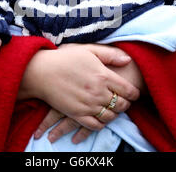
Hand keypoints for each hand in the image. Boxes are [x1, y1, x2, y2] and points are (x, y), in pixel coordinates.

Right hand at [20, 43, 139, 132]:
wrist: (41, 71)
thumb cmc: (64, 58)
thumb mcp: (88, 50)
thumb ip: (110, 54)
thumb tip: (128, 60)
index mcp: (103, 75)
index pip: (128, 90)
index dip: (134, 94)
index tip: (134, 93)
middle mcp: (98, 92)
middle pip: (122, 105)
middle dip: (126, 104)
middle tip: (124, 101)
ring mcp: (87, 105)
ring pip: (111, 116)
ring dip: (115, 114)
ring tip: (113, 108)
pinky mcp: (77, 114)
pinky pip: (96, 125)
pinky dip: (102, 124)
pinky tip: (101, 117)